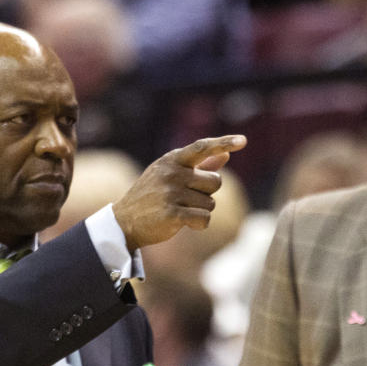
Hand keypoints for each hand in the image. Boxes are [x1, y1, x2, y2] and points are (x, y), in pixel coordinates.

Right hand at [113, 135, 246, 250]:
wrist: (124, 221)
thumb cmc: (151, 196)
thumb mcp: (170, 175)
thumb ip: (199, 165)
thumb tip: (226, 154)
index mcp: (172, 160)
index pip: (201, 148)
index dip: (223, 143)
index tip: (242, 141)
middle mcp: (171, 173)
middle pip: (215, 182)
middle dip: (206, 193)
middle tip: (184, 198)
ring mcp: (171, 193)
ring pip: (211, 203)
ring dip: (200, 210)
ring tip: (178, 210)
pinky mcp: (172, 214)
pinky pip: (204, 218)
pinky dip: (199, 224)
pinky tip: (184, 223)